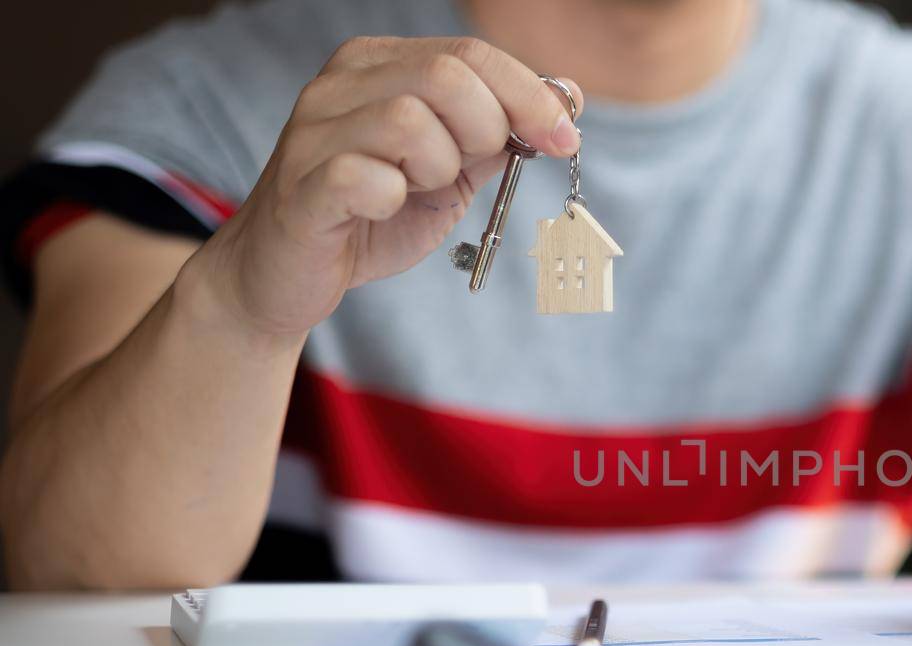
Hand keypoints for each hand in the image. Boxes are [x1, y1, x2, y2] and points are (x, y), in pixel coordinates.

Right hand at [192, 37, 583, 336]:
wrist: (288, 273)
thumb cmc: (372, 216)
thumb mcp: (450, 171)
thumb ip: (500, 134)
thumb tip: (569, 96)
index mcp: (379, 66)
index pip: (469, 53)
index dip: (530, 95)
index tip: (565, 139)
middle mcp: (340, 85)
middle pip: (445, 75)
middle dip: (486, 129)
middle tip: (470, 170)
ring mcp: (313, 132)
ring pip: (408, 121)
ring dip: (437, 168)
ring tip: (415, 190)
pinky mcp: (301, 186)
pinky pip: (364, 177)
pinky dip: (393, 198)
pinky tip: (383, 209)